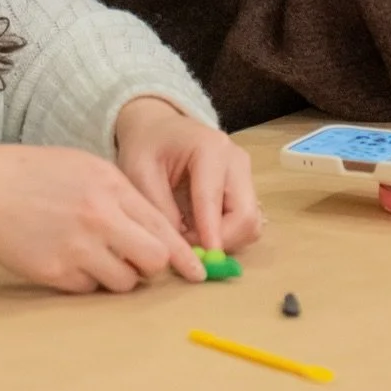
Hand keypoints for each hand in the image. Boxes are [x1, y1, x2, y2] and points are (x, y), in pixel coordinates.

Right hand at [0, 144, 205, 293]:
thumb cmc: (39, 174)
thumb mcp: (89, 169)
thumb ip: (124, 198)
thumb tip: (160, 234)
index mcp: (111, 188)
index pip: (163, 228)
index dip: (184, 254)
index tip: (198, 272)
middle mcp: (100, 218)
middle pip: (154, 260)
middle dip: (152, 266)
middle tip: (139, 261)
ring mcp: (78, 248)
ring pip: (125, 282)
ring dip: (119, 276)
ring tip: (95, 255)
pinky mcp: (57, 273)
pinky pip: (90, 290)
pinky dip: (87, 281)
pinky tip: (69, 259)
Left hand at [113, 96, 261, 255]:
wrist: (159, 129)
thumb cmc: (147, 147)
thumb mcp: (139, 173)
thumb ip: (159, 209)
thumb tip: (179, 248)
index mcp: (210, 149)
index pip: (214, 199)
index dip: (209, 234)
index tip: (202, 261)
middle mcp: (236, 161)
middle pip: (245, 215)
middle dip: (221, 241)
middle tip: (190, 251)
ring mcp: (245, 174)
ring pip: (251, 224)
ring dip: (225, 241)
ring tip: (191, 237)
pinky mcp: (245, 189)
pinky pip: (246, 224)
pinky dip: (228, 236)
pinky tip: (201, 232)